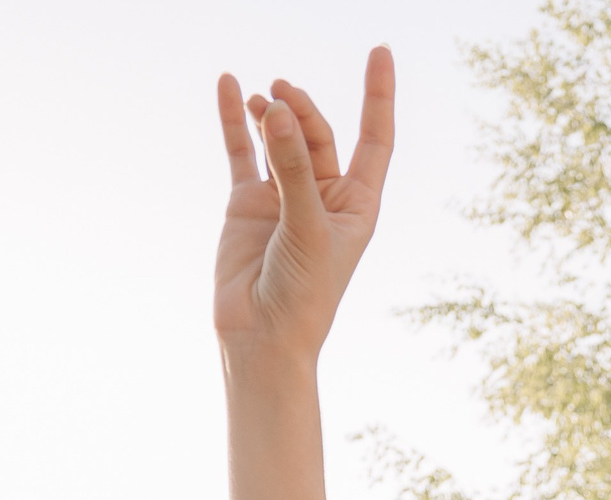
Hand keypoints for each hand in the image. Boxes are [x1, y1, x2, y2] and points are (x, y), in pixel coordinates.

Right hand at [213, 48, 396, 363]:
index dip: (378, 96)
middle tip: (282, 97)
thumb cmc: (302, 293)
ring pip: (281, 138)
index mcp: (358, 204)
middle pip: (318, 134)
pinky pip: (241, 152)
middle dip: (303, 111)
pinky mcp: (247, 204)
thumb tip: (282, 112)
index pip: (374, 139)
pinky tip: (231, 87)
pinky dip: (235, 121)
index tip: (380, 51)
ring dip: (273, 114)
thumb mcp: (306, 227)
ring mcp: (283, 198)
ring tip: (264, 101)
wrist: (262, 337)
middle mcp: (323, 196)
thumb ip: (293, 169)